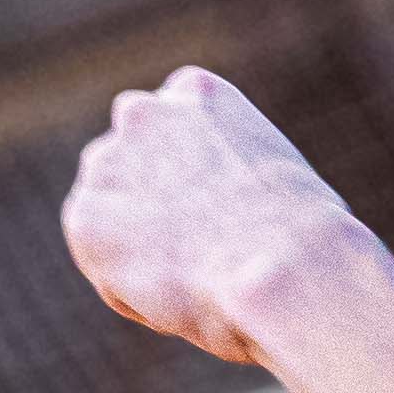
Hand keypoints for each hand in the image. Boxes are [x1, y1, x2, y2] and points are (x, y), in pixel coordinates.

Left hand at [63, 66, 376, 366]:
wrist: (286, 265)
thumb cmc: (307, 239)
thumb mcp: (275, 181)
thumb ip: (229, 179)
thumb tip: (215, 222)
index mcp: (197, 92)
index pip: (168, 134)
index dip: (187, 185)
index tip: (213, 219)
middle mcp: (143, 113)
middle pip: (128, 173)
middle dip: (150, 213)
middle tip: (195, 259)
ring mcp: (108, 162)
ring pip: (113, 226)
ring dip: (142, 258)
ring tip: (198, 282)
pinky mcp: (86, 218)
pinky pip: (107, 272)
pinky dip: (136, 297)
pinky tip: (179, 300)